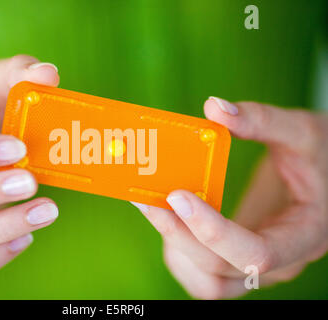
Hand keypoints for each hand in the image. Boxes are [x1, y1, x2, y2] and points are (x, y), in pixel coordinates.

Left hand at [132, 97, 327, 298]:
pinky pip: (204, 276)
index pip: (256, 253)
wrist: (324, 179)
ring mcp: (256, 267)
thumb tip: (214, 107)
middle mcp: (279, 262)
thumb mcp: (302, 133)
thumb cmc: (320, 157)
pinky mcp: (237, 260)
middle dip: (178, 235)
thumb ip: (261, 120)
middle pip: (220, 270)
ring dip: (175, 251)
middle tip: (148, 198)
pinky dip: (180, 255)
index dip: (213, 230)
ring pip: (208, 285)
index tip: (177, 195)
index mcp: (304, 235)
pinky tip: (169, 221)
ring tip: (155, 210)